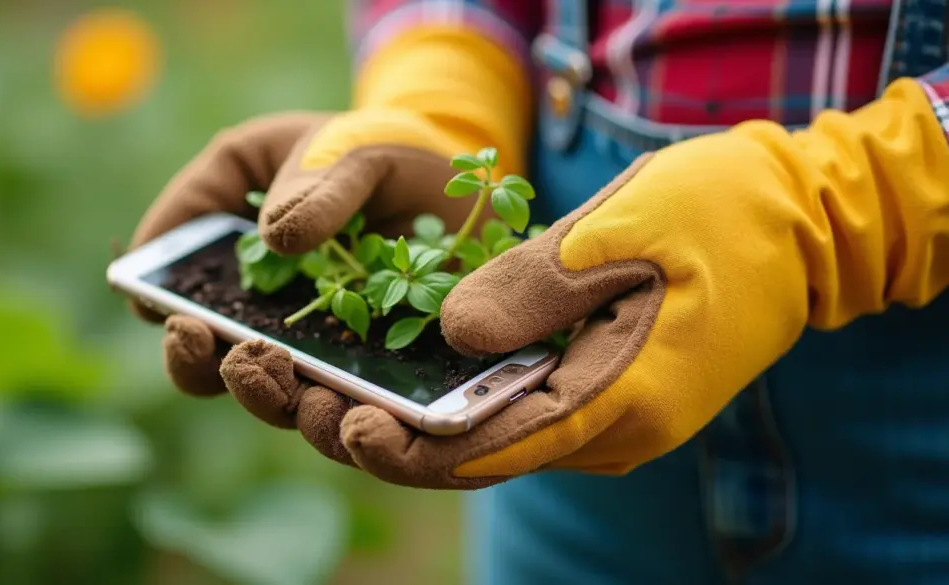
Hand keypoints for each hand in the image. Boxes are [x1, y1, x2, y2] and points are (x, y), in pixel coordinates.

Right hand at [128, 109, 497, 396]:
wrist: (443, 183)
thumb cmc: (371, 150)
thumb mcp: (341, 149)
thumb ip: (312, 186)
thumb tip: (277, 237)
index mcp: (221, 227)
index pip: (163, 261)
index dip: (150, 289)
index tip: (155, 302)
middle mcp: (249, 298)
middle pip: (205, 348)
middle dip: (200, 357)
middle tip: (209, 344)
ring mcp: (299, 339)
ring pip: (267, 388)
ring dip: (264, 392)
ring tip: (278, 374)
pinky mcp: (354, 367)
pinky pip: (339, 400)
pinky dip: (344, 411)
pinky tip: (358, 410)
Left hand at [217, 76, 948, 487]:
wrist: (798, 223)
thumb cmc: (718, 218)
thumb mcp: (622, 234)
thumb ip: (535, 290)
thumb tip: (450, 335)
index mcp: (617, 400)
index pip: (493, 449)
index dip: (412, 447)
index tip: (343, 421)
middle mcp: (603, 426)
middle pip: (474, 454)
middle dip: (383, 435)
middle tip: (295, 394)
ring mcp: (599, 412)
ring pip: (483, 436)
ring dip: (402, 418)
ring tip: (314, 383)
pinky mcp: (592, 388)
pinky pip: (505, 408)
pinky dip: (443, 398)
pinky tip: (386, 369)